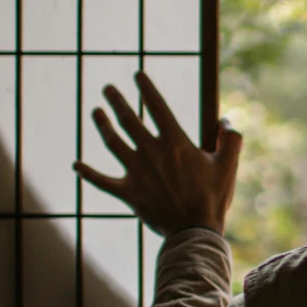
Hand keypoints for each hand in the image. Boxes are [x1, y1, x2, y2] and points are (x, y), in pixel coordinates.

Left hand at [74, 71, 241, 237]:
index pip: (157, 107)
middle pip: (129, 120)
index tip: (137, 75)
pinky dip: (88, 173)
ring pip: (113, 143)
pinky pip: (102, 181)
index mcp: (175, 142)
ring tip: (95, 112)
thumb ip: (231, 138)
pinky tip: (76, 165)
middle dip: (117, 101)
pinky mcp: (128, 193)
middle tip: (107, 89)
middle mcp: (151, 152)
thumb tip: (225, 120)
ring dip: (102, 125)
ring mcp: (136, 172)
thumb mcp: (229, 165)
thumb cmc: (212, 197)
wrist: (194, 231)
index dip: (146, 89)